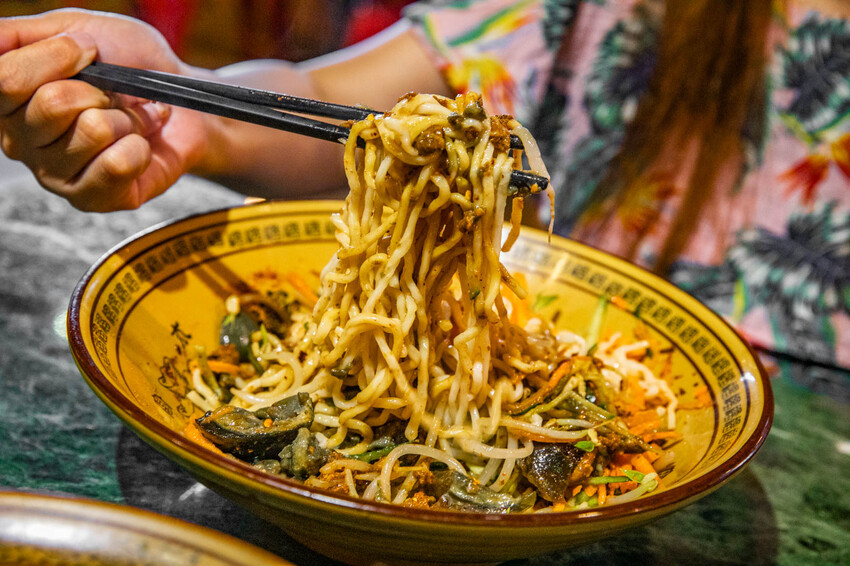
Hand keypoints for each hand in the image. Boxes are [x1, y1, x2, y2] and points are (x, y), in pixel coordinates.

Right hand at [0, 9, 212, 210]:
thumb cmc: (130, 65)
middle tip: (114, 95)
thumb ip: (22, 34)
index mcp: (9, 101)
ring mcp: (55, 175)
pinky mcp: (93, 199)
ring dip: (126, 117)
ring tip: (131, 120)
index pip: (7, 79)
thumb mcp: (77, 29)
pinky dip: (141, 146)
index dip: (58, 57)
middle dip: (100, 89)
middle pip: (52, 105)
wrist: (184, 101)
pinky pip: (117, 164)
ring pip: (92, 131)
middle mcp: (21, 142)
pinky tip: (140, 145)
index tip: (90, 50)